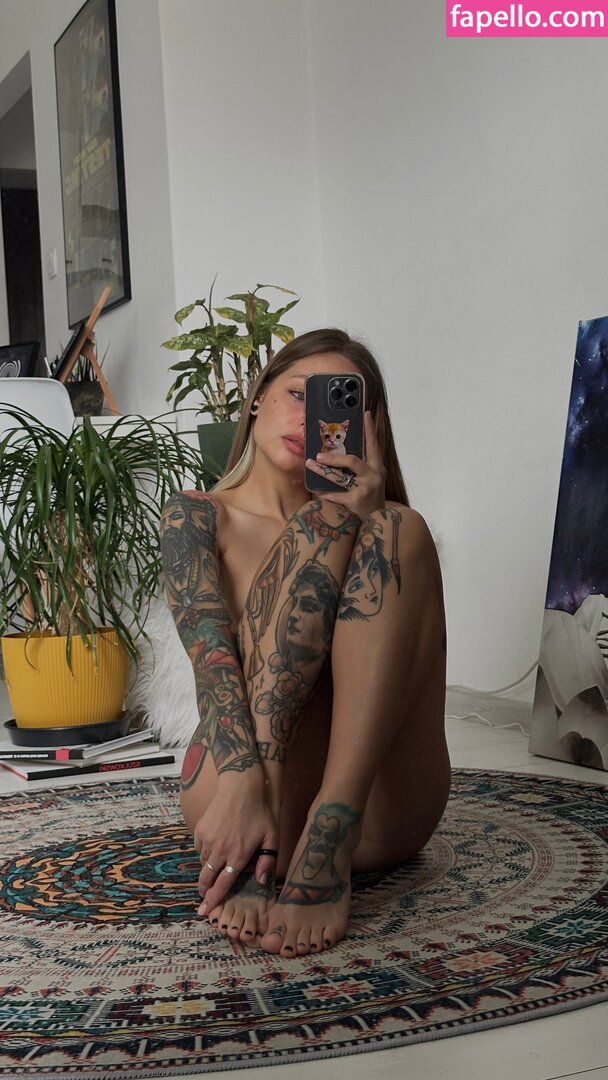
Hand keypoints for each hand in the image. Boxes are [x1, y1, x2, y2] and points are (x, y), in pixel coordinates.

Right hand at [193, 772, 278, 913]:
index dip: (214, 900)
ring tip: (215, 869)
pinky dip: (204, 852)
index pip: (223, 884)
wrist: (241, 786)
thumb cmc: (260, 812)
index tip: (205, 910)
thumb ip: (267, 861)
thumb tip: (262, 882)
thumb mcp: (272, 837)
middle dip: (204, 891)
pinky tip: (214, 848)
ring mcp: (208, 839)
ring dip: (207, 870)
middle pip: (207, 878)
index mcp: (238, 855)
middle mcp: (220, 850)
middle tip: (205, 898)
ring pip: (203, 863)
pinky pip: (199, 848)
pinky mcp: (200, 830)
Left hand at [305, 411, 385, 518]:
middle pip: (352, 460)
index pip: (374, 445)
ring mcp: (366, 488)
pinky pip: (335, 495)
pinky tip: (316, 493)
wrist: (378, 522)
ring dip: (322, 471)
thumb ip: (360, 467)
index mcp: (378, 467)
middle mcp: (374, 475)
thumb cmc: (370, 498)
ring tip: (310, 465)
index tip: (365, 414)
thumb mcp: (371, 480)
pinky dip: (324, 494)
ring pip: (340, 476)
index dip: (369, 429)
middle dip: (333, 457)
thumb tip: (339, 452)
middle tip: (318, 454)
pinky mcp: (357, 501)